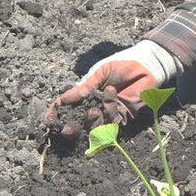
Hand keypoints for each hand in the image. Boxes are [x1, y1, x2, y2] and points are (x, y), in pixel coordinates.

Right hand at [45, 40, 179, 135]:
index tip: (49, 119)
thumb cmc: (122, 65)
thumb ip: (84, 87)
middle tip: (66, 130)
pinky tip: (112, 99)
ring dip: (93, 119)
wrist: (146, 66)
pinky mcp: (123, 116)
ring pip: (95, 125)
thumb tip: (64, 99)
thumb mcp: (100, 72)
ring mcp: (109, 112)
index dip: (57, 113)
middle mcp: (96, 105)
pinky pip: (112, 122)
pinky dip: (110, 112)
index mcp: (87, 93)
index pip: (68, 106)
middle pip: (79, 122)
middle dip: (71, 127)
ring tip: (95, 109)